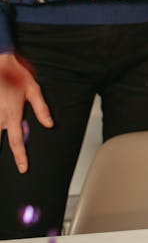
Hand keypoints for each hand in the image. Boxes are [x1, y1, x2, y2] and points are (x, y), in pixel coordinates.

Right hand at [0, 53, 52, 172]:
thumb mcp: (33, 89)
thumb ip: (41, 108)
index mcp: (12, 114)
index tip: (23, 168)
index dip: (21, 157)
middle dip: (0, 154)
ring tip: (2, 152)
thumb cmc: (16, 74)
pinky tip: (0, 130)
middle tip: (3, 168)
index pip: (17, 142)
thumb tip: (49, 124)